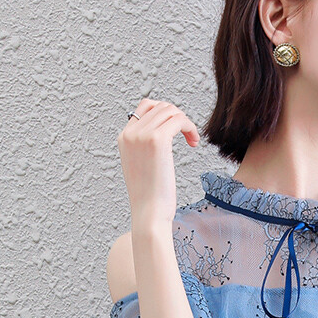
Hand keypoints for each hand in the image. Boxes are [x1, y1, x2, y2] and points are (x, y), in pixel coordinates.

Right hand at [117, 98, 199, 228]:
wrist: (149, 211)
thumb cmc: (150, 195)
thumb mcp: (141, 166)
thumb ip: (145, 147)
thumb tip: (161, 133)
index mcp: (124, 137)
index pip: (145, 107)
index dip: (166, 115)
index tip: (177, 131)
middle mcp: (130, 133)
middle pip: (161, 106)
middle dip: (178, 117)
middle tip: (188, 136)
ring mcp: (142, 135)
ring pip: (171, 111)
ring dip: (186, 122)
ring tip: (192, 141)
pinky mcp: (157, 140)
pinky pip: (179, 120)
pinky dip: (190, 127)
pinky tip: (193, 142)